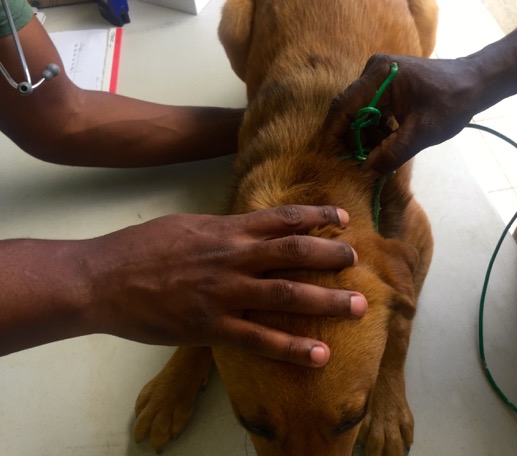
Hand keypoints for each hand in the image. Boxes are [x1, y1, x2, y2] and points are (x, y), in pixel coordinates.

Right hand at [84, 205, 363, 366]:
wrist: (102, 278)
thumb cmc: (141, 249)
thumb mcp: (187, 226)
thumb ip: (224, 229)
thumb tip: (250, 227)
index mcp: (227, 231)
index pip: (282, 218)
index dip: (316, 215)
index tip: (342, 216)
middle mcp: (233, 258)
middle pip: (295, 253)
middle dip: (331, 255)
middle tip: (357, 260)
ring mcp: (225, 293)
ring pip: (287, 295)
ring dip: (328, 301)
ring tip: (359, 307)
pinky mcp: (211, 327)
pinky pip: (260, 339)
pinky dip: (292, 349)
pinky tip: (319, 356)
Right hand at [324, 53, 483, 174]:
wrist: (475, 83)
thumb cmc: (452, 102)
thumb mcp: (423, 132)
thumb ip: (393, 152)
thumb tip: (367, 170)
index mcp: (379, 75)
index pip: (345, 105)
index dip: (335, 132)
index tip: (331, 155)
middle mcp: (373, 71)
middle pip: (351, 109)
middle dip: (354, 137)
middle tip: (363, 161)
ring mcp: (379, 75)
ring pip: (361, 111)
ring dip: (367, 134)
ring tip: (383, 152)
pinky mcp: (386, 83)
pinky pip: (372, 108)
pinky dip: (377, 127)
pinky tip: (389, 140)